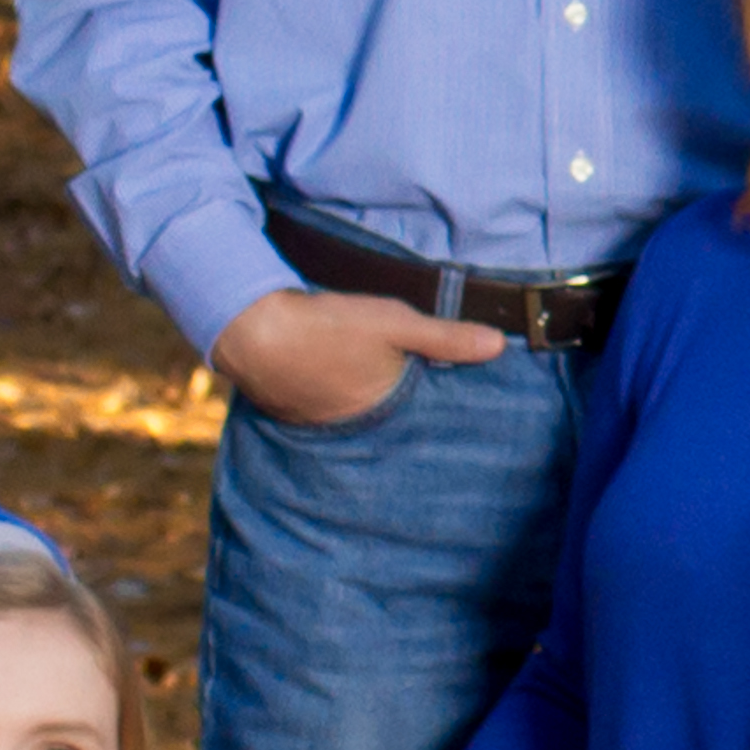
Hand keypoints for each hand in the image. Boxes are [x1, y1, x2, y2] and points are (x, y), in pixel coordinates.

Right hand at [213, 284, 506, 430]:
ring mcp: (314, 421)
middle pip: (381, 416)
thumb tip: (499, 345)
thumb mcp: (395, 323)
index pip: (418, 416)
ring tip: (363, 386)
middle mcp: (349, 425)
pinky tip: (324, 377)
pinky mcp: (286, 408)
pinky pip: (316, 406)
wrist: (250, 329)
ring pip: (347, 412)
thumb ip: (446, 338)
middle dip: (394, 410)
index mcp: (381, 410)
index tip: (446, 409)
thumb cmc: (328, 326)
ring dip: (355, 401)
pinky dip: (324, 395)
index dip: (428, 406)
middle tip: (408, 401)